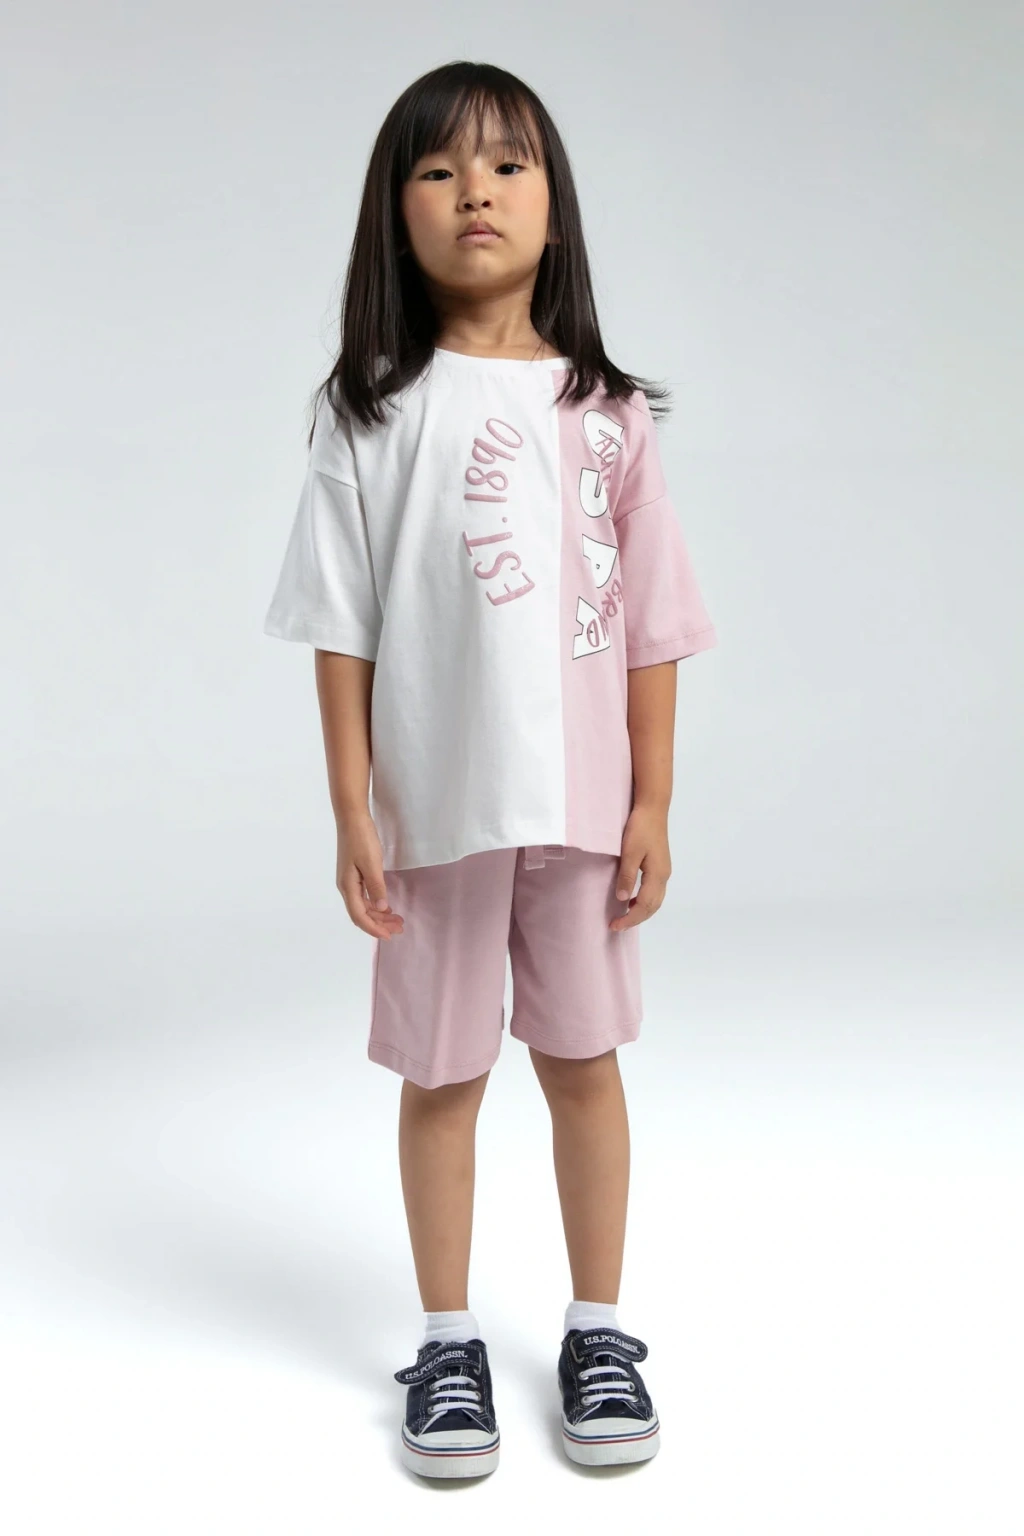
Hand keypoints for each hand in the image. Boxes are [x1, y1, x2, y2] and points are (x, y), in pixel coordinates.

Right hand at [336, 812, 403, 939]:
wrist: (351, 817)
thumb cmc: (362, 838)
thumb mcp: (372, 863)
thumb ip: (376, 887)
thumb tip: (380, 909)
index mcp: (348, 887)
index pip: (359, 916)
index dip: (374, 928)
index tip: (389, 936)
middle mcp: (346, 887)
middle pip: (361, 914)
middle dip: (379, 923)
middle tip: (400, 928)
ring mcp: (349, 881)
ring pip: (363, 906)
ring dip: (379, 914)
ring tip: (397, 919)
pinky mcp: (353, 874)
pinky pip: (364, 896)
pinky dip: (375, 904)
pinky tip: (386, 905)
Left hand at [610, 803, 671, 931]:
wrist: (653, 808)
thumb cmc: (640, 827)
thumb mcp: (630, 852)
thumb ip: (627, 876)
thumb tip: (622, 899)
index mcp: (657, 875)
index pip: (644, 906)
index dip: (630, 918)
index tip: (614, 925)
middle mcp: (664, 876)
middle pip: (653, 907)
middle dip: (636, 919)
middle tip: (617, 925)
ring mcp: (664, 871)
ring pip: (656, 901)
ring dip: (641, 911)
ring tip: (624, 916)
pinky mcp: (660, 866)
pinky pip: (655, 892)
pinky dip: (644, 901)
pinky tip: (633, 900)